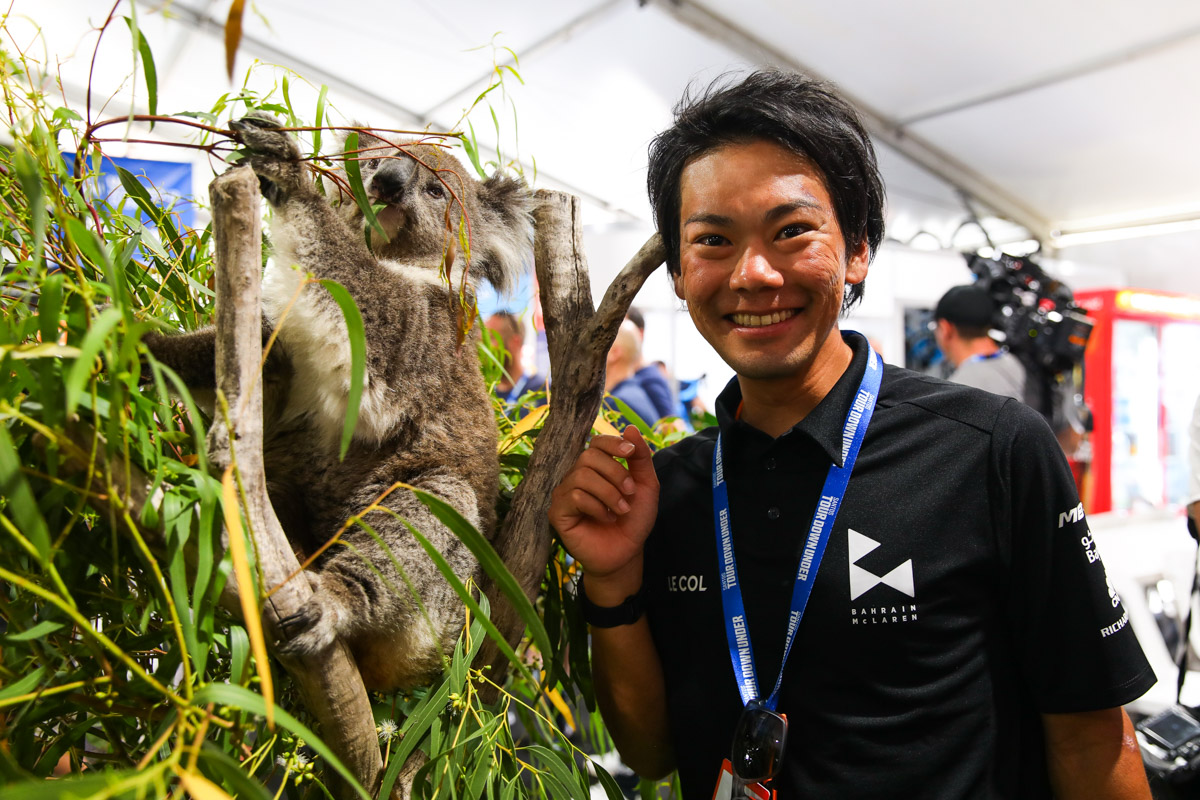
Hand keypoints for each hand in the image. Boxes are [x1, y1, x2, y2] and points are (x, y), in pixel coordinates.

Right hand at [549, 426, 658, 593]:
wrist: (627, 553)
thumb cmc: (634, 520)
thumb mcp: (645, 486)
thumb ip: (640, 458)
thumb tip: (629, 427)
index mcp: (596, 468)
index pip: (596, 442)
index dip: (612, 443)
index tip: (630, 453)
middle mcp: (577, 476)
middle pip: (589, 456)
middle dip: (615, 473)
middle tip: (630, 493)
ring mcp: (564, 494)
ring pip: (581, 475)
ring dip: (608, 492)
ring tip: (621, 510)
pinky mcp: (557, 513)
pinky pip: (574, 497)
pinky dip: (596, 507)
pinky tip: (606, 518)